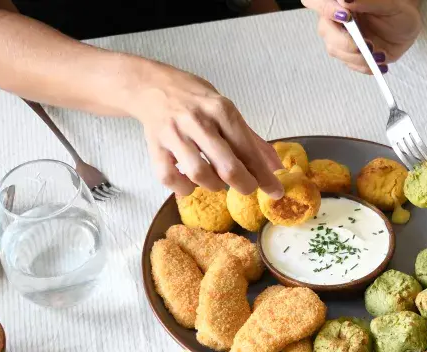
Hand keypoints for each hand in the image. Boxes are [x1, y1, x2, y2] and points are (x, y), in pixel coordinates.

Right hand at [122, 61, 283, 196]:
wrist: (150, 85)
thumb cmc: (194, 100)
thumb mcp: (225, 109)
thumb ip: (251, 139)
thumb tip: (276, 166)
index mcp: (221, 110)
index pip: (249, 150)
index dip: (264, 176)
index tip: (275, 192)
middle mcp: (199, 121)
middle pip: (228, 166)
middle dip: (244, 185)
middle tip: (247, 188)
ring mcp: (174, 134)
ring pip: (199, 174)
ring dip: (214, 186)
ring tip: (217, 183)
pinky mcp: (155, 146)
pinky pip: (169, 178)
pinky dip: (183, 188)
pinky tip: (191, 184)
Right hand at [304, 0, 421, 73]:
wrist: (405, 26)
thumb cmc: (398, 10)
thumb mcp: (390, 3)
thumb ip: (368, 0)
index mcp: (340, 2)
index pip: (317, 1)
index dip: (326, 9)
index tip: (345, 16)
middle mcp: (336, 18)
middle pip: (325, 30)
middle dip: (346, 41)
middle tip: (367, 44)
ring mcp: (340, 37)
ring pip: (336, 50)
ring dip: (358, 57)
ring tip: (380, 55)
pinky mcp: (349, 53)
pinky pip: (349, 63)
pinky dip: (365, 66)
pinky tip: (380, 63)